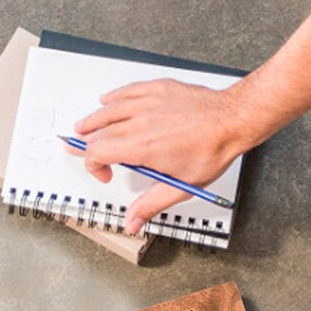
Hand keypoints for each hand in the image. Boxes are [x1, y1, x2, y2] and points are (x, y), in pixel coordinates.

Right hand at [73, 78, 250, 232]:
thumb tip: (132, 222)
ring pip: (108, 109)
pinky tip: (108, 100)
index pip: (97, 152)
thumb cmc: (211, 150)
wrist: (232, 120)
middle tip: (78, 149)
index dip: (93, 166)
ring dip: (93, 120)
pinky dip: (113, 98)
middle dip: (85, 143)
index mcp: (141, 147)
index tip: (107, 175)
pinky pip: (126, 91)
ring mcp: (148, 102)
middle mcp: (140, 121)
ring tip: (83, 127)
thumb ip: (150, 205)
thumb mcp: (180, 187)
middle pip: (98, 130)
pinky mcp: (157, 88)